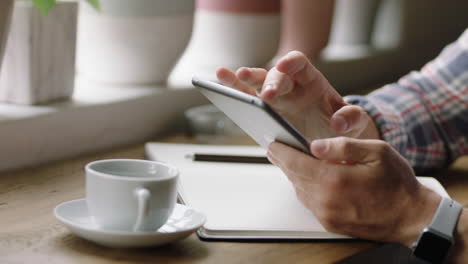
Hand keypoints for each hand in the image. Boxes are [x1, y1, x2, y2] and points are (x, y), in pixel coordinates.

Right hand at [216, 51, 378, 140]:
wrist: (332, 142)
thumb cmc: (343, 126)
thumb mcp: (355, 122)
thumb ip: (352, 118)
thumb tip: (338, 123)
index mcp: (312, 82)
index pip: (300, 64)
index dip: (291, 63)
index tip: (284, 66)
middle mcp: (291, 87)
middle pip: (276, 76)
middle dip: (270, 83)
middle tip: (266, 96)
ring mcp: (276, 99)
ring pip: (255, 84)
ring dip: (241, 81)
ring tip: (225, 75)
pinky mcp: (265, 113)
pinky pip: (247, 101)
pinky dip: (234, 93)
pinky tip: (220, 86)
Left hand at [267, 137, 441, 245]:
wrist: (412, 217)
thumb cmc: (397, 184)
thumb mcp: (377, 153)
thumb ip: (343, 146)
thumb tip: (315, 145)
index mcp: (334, 179)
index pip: (295, 162)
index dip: (281, 151)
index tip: (272, 143)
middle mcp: (325, 200)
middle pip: (293, 177)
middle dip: (284, 161)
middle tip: (276, 150)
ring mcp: (326, 214)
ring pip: (299, 190)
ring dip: (294, 175)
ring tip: (292, 161)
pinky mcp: (330, 224)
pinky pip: (309, 203)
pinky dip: (305, 189)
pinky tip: (309, 179)